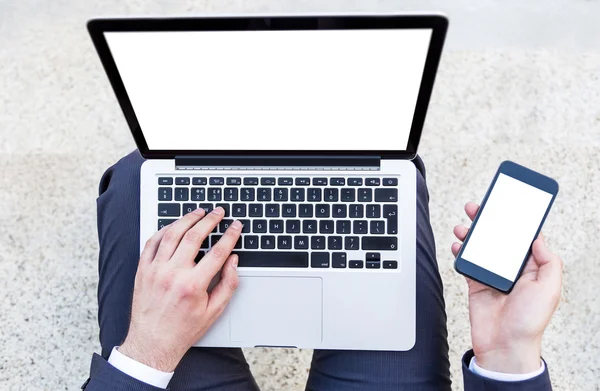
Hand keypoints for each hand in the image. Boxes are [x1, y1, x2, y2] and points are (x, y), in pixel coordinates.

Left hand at [118, 207, 240, 371]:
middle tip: (218, 213)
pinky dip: (164, 229)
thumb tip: (233, 261)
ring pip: (172, 233)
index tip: (235, 226)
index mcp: (193, 285)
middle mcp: (173, 274)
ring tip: (198, 212)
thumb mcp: (214, 311)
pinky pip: (152, 242)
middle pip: (194, 236)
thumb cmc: (183, 329)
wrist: (152, 343)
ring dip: (187, 219)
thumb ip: (228, 284)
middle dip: (210, 220)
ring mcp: (155, 270)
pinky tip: (174, 225)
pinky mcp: (143, 270)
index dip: (230, 235)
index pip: (218, 251)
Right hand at [452, 202, 562, 373]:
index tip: (507, 206)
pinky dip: (460, 252)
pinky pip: (466, 263)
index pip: (522, 238)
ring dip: (470, 235)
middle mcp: (511, 270)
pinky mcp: (475, 284)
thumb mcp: (550, 289)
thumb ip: (548, 262)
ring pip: (479, 248)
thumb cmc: (529, 322)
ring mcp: (492, 276)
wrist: (504, 346)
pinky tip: (457, 246)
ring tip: (463, 226)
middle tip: (478, 208)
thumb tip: (538, 238)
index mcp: (531, 269)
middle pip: (497, 239)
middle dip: (487, 222)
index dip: (515, 221)